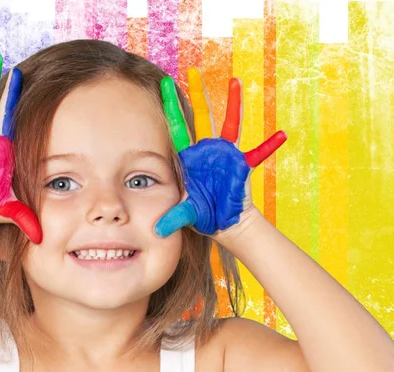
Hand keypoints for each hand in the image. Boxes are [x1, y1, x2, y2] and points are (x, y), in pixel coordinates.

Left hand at [154, 68, 286, 238]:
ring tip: (235, 81)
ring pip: (228, 124)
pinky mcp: (241, 164)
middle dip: (196, 96)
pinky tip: (282, 134)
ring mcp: (225, 155)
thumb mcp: (186, 215)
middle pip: (200, 118)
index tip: (163, 85)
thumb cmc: (203, 216)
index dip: (171, 108)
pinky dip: (269, 145)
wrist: (224, 223)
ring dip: (232, 104)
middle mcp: (206, 151)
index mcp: (188, 159)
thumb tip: (158, 230)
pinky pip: (258, 153)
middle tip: (192, 72)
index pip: (176, 128)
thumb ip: (174, 218)